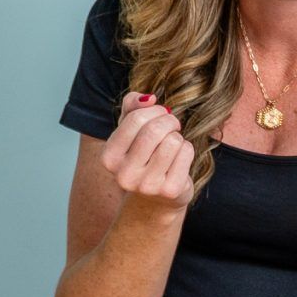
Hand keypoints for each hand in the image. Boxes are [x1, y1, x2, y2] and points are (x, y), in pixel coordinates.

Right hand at [100, 92, 196, 210]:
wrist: (155, 198)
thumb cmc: (142, 156)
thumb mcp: (129, 129)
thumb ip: (132, 106)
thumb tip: (148, 98)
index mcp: (109, 158)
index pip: (135, 119)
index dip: (154, 110)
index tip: (160, 114)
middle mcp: (124, 175)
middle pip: (154, 130)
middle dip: (169, 121)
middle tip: (172, 124)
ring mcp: (147, 186)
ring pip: (173, 141)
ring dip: (177, 136)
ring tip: (172, 144)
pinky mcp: (169, 191)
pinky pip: (186, 153)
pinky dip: (187, 150)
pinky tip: (179, 159)